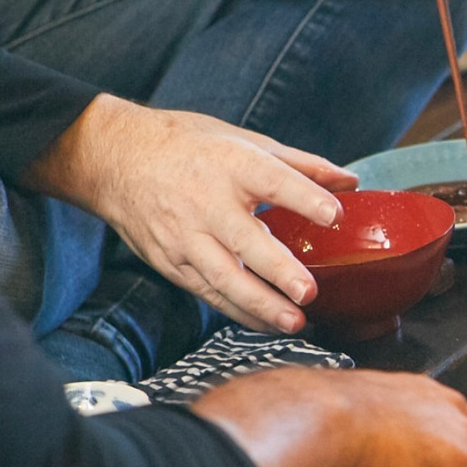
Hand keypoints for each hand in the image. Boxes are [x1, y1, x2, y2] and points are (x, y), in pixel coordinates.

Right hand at [30, 95, 354, 332]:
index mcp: (232, 166)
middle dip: (278, 270)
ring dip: (260, 305)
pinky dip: (238, 311)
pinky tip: (266, 324)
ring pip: (224, 277)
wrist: (115, 160)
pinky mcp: (171, 261)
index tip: (333, 214)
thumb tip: (351, 181)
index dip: (304, 198)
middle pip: (246, 241)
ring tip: (293, 323)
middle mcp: (207, 204)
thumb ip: (301, 165)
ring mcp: (186, 237)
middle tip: (308, 293)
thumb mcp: (244, 142)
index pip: (273, 182)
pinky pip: (208, 292)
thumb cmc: (189, 148)